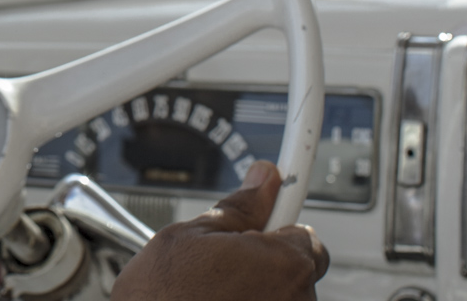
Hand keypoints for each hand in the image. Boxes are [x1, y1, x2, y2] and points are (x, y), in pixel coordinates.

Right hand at [111, 160, 329, 300]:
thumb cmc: (161, 300)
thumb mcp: (186, 237)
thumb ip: (237, 208)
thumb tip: (263, 179)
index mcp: (284, 264)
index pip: (305, 234)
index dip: (276, 226)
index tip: (270, 213)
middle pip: (292, 271)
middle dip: (263, 264)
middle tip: (219, 265)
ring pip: (278, 297)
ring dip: (253, 292)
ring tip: (208, 295)